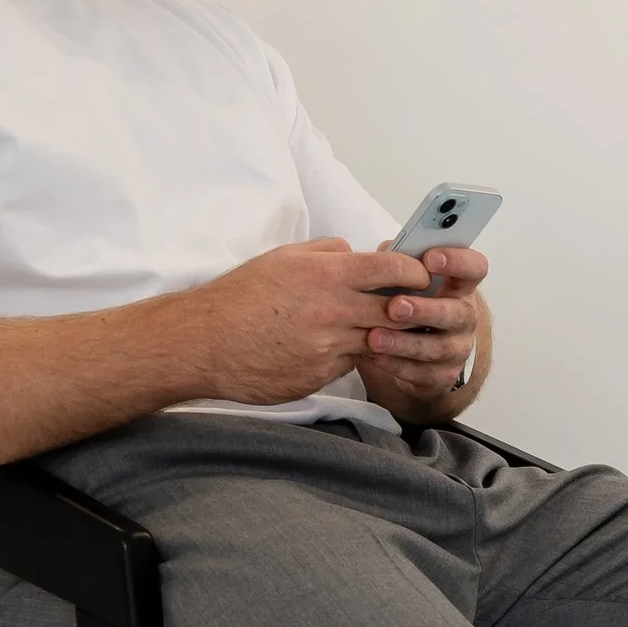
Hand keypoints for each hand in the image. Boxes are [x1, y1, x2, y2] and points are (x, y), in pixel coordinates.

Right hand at [188, 238, 433, 400]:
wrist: (205, 343)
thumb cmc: (241, 296)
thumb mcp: (284, 257)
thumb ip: (327, 251)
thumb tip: (356, 251)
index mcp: (328, 274)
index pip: (393, 268)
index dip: (415, 271)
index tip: (422, 274)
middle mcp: (335, 310)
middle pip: (397, 309)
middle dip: (409, 307)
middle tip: (415, 305)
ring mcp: (330, 346)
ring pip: (378, 339)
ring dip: (382, 334)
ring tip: (377, 327)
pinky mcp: (321, 375)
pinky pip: (350, 363)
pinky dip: (349, 355)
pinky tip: (333, 348)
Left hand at [359, 242, 488, 413]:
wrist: (416, 354)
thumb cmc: (411, 306)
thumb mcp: (408, 282)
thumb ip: (401, 264)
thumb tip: (385, 251)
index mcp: (460, 287)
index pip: (474, 268)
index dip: (458, 261)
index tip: (430, 258)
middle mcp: (464, 317)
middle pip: (458, 313)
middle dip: (426, 309)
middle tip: (396, 306)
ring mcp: (456, 349)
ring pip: (437, 348)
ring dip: (404, 342)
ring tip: (374, 337)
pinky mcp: (441, 376)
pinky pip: (420, 373)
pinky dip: (394, 364)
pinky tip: (372, 355)